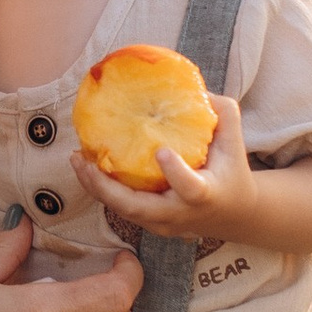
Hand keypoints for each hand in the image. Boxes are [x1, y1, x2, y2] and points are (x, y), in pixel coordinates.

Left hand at [74, 91, 257, 241]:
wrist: (234, 215)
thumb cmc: (232, 172)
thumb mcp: (234, 142)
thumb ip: (220, 113)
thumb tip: (194, 86)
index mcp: (206, 194)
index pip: (190, 188)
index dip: (175, 172)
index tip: (161, 151)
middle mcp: (181, 214)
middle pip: (139, 210)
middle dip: (108, 189)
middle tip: (86, 162)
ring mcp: (163, 223)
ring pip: (123, 211)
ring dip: (96, 188)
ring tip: (77, 159)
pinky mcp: (150, 225)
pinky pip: (121, 209)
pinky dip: (102, 190)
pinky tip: (87, 166)